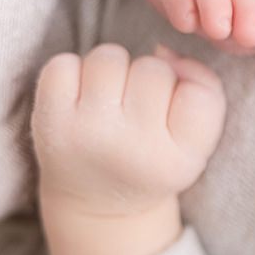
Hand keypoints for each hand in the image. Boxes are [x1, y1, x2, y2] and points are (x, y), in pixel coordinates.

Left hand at [31, 42, 226, 216]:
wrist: (97, 203)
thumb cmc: (153, 160)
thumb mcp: (196, 142)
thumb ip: (204, 89)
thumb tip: (162, 50)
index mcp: (178, 161)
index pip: (199, 93)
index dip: (187, 90)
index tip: (172, 114)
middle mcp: (133, 149)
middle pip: (155, 68)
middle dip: (148, 78)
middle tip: (136, 109)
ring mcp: (88, 134)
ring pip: (110, 57)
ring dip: (112, 69)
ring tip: (109, 99)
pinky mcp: (50, 122)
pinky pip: (63, 63)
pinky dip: (72, 73)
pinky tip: (79, 99)